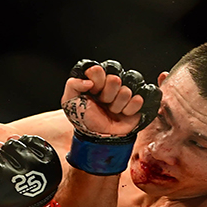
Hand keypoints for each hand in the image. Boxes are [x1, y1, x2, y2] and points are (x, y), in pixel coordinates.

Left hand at [62, 59, 161, 174]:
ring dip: (117, 105)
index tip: (93, 91)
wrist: (97, 137)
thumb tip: (89, 80)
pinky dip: (129, 110)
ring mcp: (124, 92)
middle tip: (103, 103)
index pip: (99, 69)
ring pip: (126, 91)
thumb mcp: (69, 101)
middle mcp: (111, 84)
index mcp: (96, 80)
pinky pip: (138, 100)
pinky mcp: (136, 103)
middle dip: (106, 96)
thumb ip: (72, 84)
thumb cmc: (84, 119)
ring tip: (111, 110)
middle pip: (115, 79)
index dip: (96, 81)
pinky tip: (123, 113)